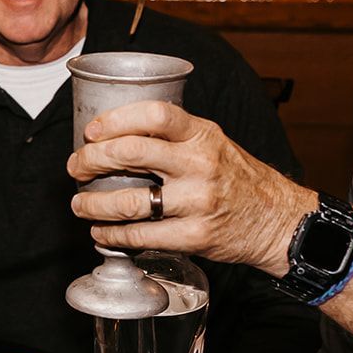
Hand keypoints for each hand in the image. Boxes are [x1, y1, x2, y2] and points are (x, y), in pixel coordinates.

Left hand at [65, 101, 314, 272]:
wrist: (275, 219)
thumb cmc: (237, 178)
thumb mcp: (213, 142)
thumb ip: (174, 136)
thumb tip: (119, 132)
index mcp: (202, 135)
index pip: (154, 115)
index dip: (116, 120)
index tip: (93, 131)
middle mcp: (199, 165)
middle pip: (132, 154)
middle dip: (92, 159)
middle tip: (76, 166)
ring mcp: (197, 202)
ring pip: (129, 202)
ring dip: (94, 204)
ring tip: (80, 204)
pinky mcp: (195, 236)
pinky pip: (141, 237)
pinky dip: (113, 236)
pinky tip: (102, 232)